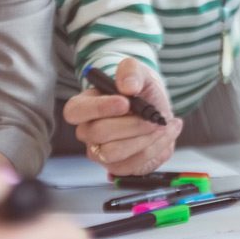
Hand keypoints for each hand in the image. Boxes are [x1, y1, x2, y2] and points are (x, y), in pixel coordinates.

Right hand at [65, 57, 182, 175]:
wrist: (156, 109)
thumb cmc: (139, 90)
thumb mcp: (137, 72)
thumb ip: (131, 71)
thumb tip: (128, 86)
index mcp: (83, 106)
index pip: (74, 111)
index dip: (99, 108)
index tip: (125, 102)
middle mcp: (87, 132)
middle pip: (99, 134)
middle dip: (132, 125)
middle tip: (154, 117)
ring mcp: (100, 153)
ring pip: (115, 153)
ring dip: (145, 139)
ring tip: (162, 124)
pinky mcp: (118, 167)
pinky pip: (133, 165)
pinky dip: (155, 150)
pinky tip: (165, 135)